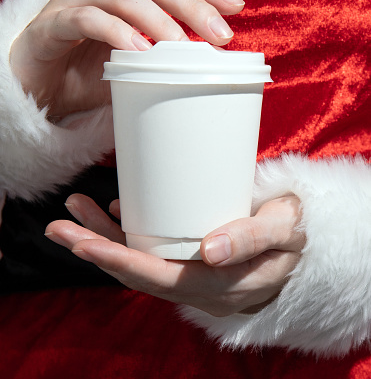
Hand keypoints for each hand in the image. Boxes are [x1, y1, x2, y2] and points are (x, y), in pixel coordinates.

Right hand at [10, 0, 244, 119]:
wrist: (36, 87)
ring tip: (180, 46)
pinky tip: (137, 51)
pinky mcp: (52, 23)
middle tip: (219, 35)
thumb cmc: (86, 73)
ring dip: (157, 20)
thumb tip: (205, 66)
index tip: (235, 8)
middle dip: (191, 6)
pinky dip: (116, 32)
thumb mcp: (131, 64)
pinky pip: (86, 20)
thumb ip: (160, 58)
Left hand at [45, 194, 304, 315]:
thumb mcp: (284, 230)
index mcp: (222, 286)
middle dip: (95, 250)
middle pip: (138, 274)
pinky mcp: (188, 264)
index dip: (119, 263)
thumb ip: (253, 238)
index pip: (161, 279)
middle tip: (59, 224)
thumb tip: (210, 250)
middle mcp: (199, 288)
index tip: (82, 243)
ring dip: (102, 241)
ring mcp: (191, 278)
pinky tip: (112, 215)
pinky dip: (126, 237)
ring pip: (139, 264)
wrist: (297, 246)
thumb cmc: (291, 234)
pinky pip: (151, 255)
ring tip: (74, 213)